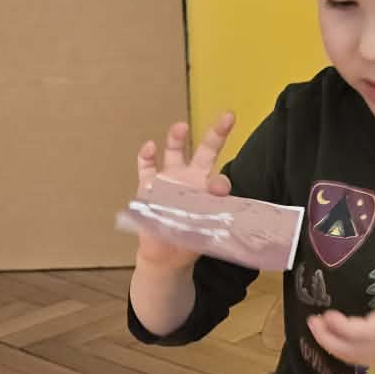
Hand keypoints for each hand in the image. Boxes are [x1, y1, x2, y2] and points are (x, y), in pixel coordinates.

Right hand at [131, 113, 235, 273]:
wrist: (164, 256)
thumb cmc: (188, 240)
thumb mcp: (204, 229)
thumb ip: (212, 208)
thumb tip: (219, 189)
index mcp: (207, 189)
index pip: (219, 178)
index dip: (221, 182)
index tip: (220, 188)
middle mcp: (190, 178)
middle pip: (205, 151)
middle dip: (217, 133)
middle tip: (228, 116)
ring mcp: (168, 180)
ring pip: (174, 152)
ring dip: (176, 138)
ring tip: (181, 127)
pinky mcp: (148, 186)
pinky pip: (146, 168)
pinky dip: (147, 157)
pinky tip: (150, 147)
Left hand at [307, 240, 374, 368]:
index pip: (367, 332)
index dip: (343, 328)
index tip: (328, 313)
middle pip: (354, 350)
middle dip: (329, 339)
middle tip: (312, 320)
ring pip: (356, 358)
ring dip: (333, 346)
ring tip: (318, 328)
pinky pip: (364, 360)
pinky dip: (345, 353)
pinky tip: (336, 339)